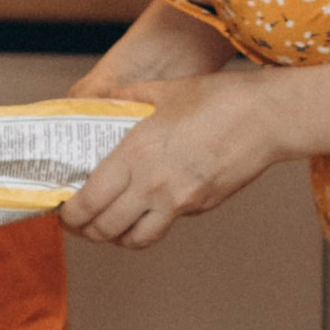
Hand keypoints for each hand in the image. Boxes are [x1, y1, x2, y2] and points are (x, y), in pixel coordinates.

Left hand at [60, 77, 283, 248]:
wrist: (266, 118)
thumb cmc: (218, 99)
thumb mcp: (164, 90)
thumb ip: (128, 97)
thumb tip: (106, 99)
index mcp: (137, 154)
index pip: (89, 200)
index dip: (70, 214)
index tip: (63, 210)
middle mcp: (153, 185)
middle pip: (105, 229)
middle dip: (85, 231)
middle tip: (79, 223)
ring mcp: (178, 201)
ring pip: (135, 239)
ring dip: (116, 238)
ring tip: (108, 227)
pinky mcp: (199, 208)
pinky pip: (165, 225)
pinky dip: (148, 226)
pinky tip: (145, 211)